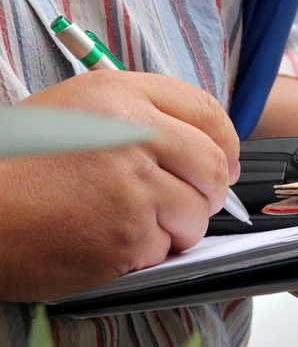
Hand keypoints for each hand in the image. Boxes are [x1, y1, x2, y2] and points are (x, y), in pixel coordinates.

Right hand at [0, 71, 239, 301]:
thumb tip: (202, 142)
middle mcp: (134, 136)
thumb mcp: (79, 112)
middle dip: (212, 189)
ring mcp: (133, 188)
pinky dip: (148, 251)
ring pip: (196, 213)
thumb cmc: (22, 162)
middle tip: (194, 200)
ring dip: (178, 225)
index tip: (225, 160)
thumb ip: (143, 116)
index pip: (207, 110)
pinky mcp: (127, 236)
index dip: (226, 141)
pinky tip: (112, 240)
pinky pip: (165, 248)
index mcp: (121, 95)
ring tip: (135, 221)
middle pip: (214, 166)